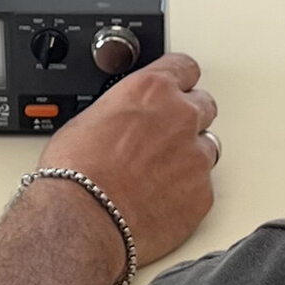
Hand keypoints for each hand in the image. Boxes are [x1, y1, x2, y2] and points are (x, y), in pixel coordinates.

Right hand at [39, 53, 218, 267]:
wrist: (84, 216)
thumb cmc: (76, 170)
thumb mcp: (89, 118)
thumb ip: (121, 111)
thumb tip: (121, 121)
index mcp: (151, 89)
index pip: (184, 67)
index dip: (180, 79)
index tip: (177, 87)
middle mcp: (181, 116)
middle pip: (204, 105)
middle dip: (187, 118)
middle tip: (163, 137)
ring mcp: (196, 156)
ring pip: (207, 147)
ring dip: (189, 155)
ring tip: (159, 173)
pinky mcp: (203, 194)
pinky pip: (204, 186)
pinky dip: (187, 191)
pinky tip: (161, 199)